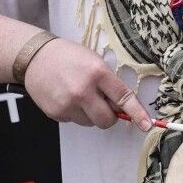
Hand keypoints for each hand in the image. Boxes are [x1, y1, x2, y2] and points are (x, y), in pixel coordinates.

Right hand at [23, 38, 150, 129]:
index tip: (147, 125)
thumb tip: (122, 106)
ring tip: (80, 95)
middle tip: (105, 105)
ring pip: (91, 123)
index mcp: (97, 73)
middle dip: (110, 116)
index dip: (137, 113)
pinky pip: (75, 121)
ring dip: (91, 114)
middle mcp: (82, 91)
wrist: (35, 57)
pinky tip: (67, 97)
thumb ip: (110, 83)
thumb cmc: (69, 57)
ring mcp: (67, 104)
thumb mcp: (95, 61)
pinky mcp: (55, 113)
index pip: (123, 98)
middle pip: (107, 120)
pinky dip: (76, 113)